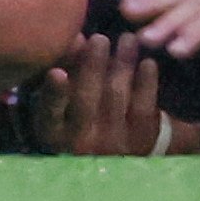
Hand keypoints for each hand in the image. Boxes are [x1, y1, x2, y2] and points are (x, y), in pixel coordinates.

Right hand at [36, 33, 166, 155]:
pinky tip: (148, 62)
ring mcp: (114, 143)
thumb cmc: (72, 119)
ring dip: (122, 66)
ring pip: (117, 99)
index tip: (57, 72)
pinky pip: (144, 108)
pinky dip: (146, 84)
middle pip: (87, 100)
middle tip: (100, 39)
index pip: (51, 112)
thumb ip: (63, 71)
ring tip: (128, 39)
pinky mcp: (141, 140)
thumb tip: (77, 38)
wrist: (110, 162)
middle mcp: (83, 142)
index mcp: (54, 132)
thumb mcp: (57, 103)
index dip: (55, 93)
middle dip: (93, 67)